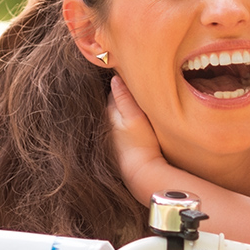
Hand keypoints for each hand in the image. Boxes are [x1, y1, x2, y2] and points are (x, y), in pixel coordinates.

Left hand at [108, 74, 164, 195]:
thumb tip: (114, 78)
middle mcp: (108, 123)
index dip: (123, 83)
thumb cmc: (140, 144)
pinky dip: (128, 121)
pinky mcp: (121, 146)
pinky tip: (137, 123)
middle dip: (122, 95)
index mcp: (110, 113)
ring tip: (137, 103)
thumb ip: (124, 98)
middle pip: (115, 103)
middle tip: (136, 86)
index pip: (113, 91)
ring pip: (119, 115)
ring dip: (125, 109)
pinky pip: (124, 126)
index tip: (133, 76)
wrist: (141, 173)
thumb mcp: (134, 117)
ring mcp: (114, 136)